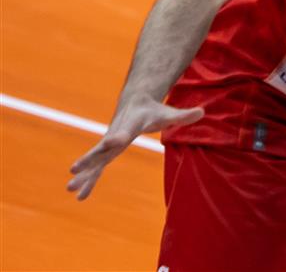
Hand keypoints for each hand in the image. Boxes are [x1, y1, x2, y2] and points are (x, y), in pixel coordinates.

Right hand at [67, 95, 203, 199]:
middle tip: (74, 170)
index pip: (122, 133)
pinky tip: (80, 196)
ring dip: (84, 175)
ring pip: (94, 162)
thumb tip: (203, 112)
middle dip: (88, 160)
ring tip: (70, 189)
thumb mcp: (168, 113)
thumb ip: (184, 115)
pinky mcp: (106, 153)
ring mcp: (108, 146)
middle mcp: (115, 136)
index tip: (110, 143)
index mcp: (129, 126)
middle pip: (100, 150)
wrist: (134, 102)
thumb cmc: (152, 110)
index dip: (117, 138)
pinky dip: (89, 181)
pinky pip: (96, 169)